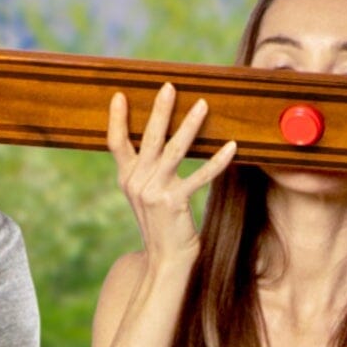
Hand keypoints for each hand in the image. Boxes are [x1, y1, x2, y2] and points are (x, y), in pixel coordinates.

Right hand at [107, 84, 236, 269]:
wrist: (165, 259)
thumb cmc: (162, 225)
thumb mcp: (146, 196)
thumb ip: (145, 172)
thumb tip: (156, 145)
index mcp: (127, 178)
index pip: (115, 143)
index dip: (116, 119)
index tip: (119, 95)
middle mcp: (136, 182)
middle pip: (148, 138)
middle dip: (160, 110)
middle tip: (170, 86)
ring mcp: (154, 192)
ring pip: (174, 150)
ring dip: (190, 125)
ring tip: (203, 105)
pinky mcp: (174, 202)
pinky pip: (200, 176)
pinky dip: (217, 161)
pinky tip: (231, 147)